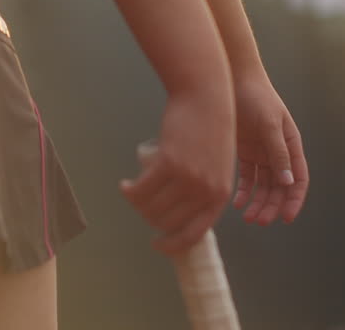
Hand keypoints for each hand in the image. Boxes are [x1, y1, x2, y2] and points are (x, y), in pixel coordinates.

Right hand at [121, 86, 235, 255]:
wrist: (208, 99)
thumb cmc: (212, 130)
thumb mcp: (218, 166)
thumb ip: (204, 190)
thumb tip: (179, 214)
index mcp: (219, 197)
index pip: (193, 235)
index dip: (172, 244)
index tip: (157, 243)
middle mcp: (205, 191)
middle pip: (167, 222)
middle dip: (149, 219)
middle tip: (141, 207)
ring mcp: (188, 178)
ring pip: (152, 206)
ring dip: (137, 204)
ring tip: (132, 193)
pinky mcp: (169, 162)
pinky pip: (142, 188)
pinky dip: (129, 190)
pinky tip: (124, 186)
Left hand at [232, 71, 307, 225]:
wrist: (232, 78)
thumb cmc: (256, 96)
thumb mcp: (269, 123)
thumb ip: (278, 151)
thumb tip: (288, 181)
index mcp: (291, 145)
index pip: (298, 179)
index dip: (294, 200)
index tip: (286, 218)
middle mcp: (278, 152)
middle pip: (279, 187)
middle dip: (272, 206)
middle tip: (260, 221)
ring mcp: (261, 152)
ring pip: (263, 186)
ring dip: (258, 203)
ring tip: (249, 218)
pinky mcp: (244, 151)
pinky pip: (247, 177)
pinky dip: (244, 192)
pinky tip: (238, 204)